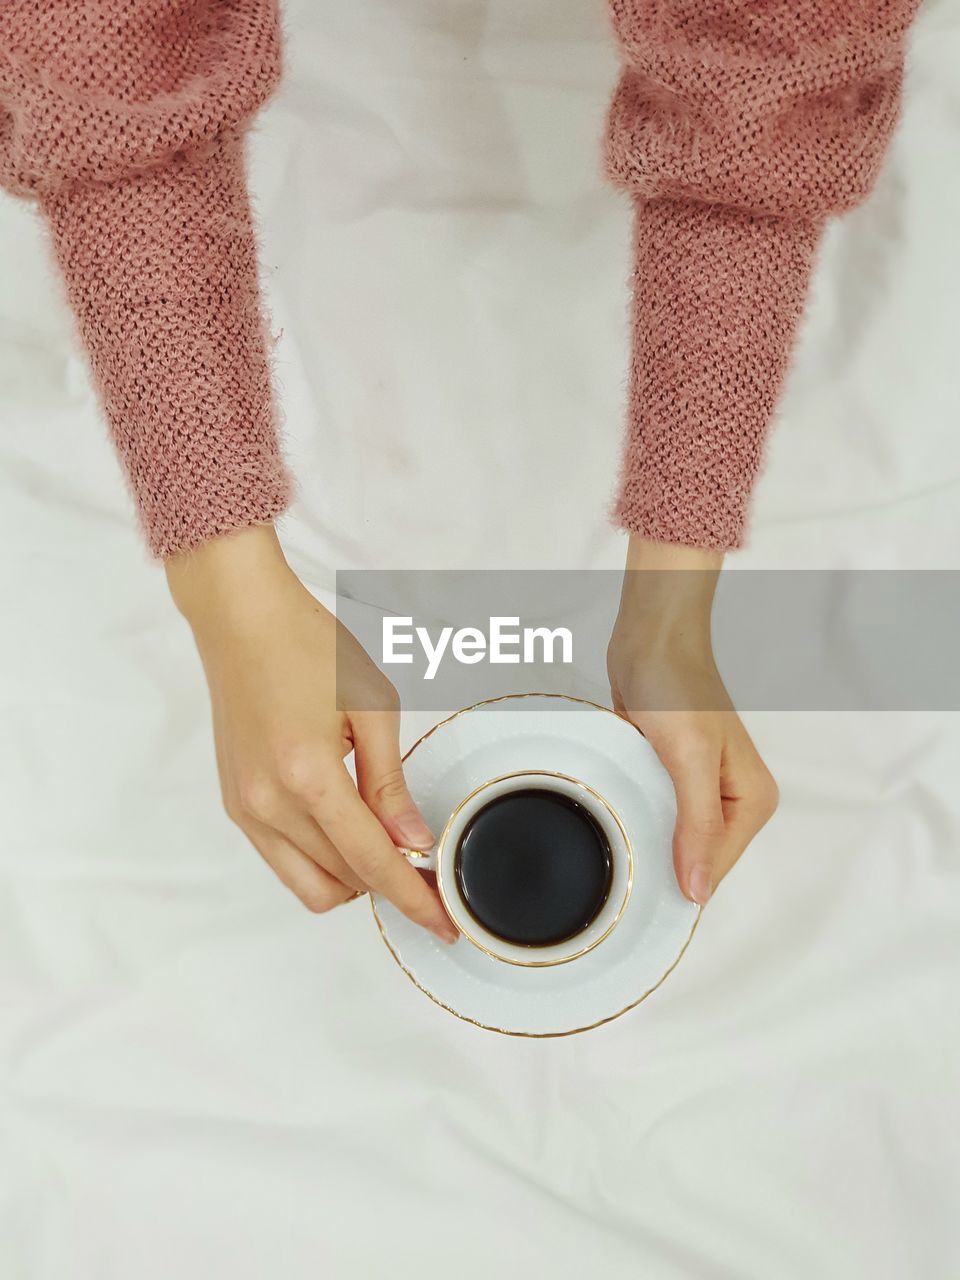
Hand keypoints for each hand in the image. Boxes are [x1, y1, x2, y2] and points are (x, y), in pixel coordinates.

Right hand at [166, 525, 456, 941]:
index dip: (413, 899)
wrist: (240, 619)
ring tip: (386, 843)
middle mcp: (268, 804)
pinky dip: (322, 861)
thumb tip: (413, 841)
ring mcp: (246, 808)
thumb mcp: (371, 706)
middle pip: (343, 883)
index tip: (443, 923)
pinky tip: (347, 829)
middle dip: (390, 887)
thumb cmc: (305, 645)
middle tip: (425, 870)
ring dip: (354, 879)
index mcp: (308, 777)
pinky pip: (283, 862)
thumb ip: (391, 782)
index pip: (372, 862)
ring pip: (309, 885)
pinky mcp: (235, 804)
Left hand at [607, 536, 777, 905]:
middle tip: (621, 872)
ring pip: (670, 838)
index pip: (716, 868)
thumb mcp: (690, 760)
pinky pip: (651, 813)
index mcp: (752, 798)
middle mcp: (731, 796)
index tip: (642, 898)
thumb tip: (698, 889)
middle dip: (661, 864)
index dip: (680, 883)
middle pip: (694, 858)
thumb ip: (698, 825)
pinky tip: (615, 817)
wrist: (649, 639)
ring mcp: (698, 787)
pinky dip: (634, 815)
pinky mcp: (668, 774)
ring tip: (615, 847)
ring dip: (645, 841)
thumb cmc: (676, 684)